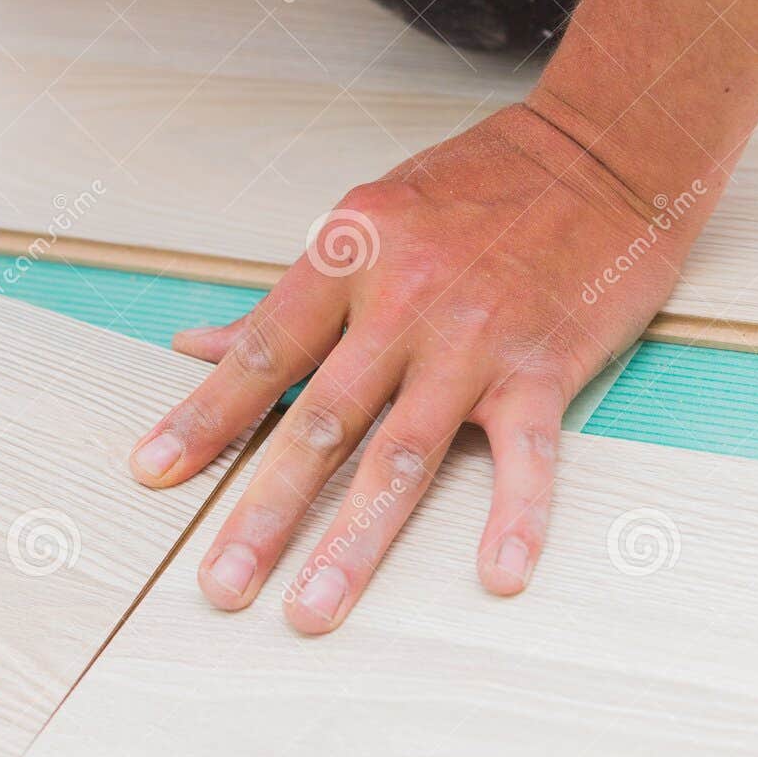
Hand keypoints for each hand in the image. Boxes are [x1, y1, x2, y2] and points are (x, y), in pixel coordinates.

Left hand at [129, 103, 704, 633]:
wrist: (604, 146)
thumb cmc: (479, 183)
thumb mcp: (366, 217)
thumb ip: (286, 298)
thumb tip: (196, 344)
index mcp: (347, 257)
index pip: (261, 353)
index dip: (204, 416)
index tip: (153, 472)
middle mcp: (402, 302)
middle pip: (319, 422)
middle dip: (264, 512)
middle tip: (222, 585)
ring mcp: (475, 339)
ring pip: (403, 453)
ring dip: (354, 542)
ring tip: (314, 610)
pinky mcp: (546, 366)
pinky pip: (528, 455)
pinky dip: (517, 517)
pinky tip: (498, 576)